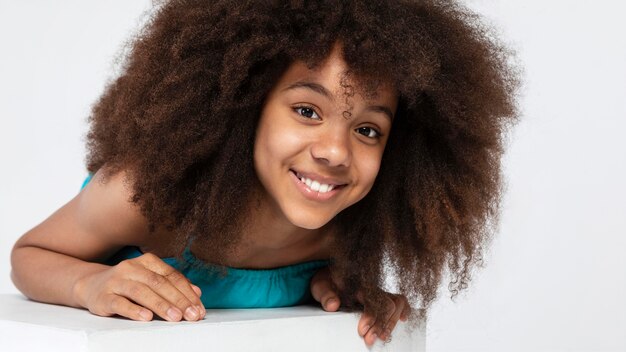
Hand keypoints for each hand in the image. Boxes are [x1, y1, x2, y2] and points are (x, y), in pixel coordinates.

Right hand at [73, 253, 204, 321]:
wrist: (91, 285)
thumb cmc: (128, 284)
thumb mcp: (150, 280)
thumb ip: (173, 285)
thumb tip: (197, 293)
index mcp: (147, 262)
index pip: (172, 276)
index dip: (187, 293)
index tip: (199, 309)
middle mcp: (132, 268)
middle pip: (159, 283)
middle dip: (178, 300)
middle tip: (191, 315)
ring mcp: (116, 281)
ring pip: (142, 292)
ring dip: (161, 305)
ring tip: (175, 317)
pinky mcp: (104, 297)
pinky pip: (120, 303)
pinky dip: (135, 310)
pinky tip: (147, 318)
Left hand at [310, 266, 409, 345]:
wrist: (329, 274)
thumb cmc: (327, 281)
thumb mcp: (321, 286)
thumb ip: (326, 295)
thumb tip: (333, 305)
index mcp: (358, 283)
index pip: (372, 299)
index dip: (370, 317)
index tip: (362, 331)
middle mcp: (371, 286)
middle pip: (388, 303)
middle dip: (382, 324)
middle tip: (370, 339)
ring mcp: (378, 291)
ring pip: (397, 302)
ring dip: (391, 322)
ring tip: (383, 336)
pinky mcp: (381, 297)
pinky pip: (399, 299)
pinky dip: (404, 310)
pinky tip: (403, 319)